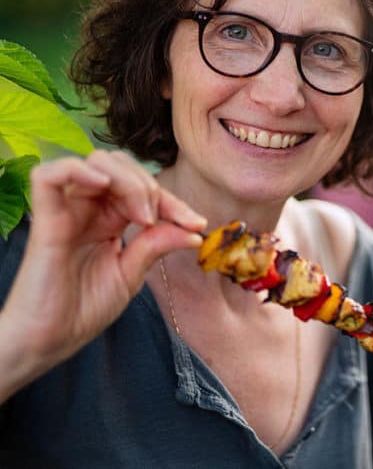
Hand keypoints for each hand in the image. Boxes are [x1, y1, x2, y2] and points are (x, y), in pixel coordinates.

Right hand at [0, 151, 205, 374]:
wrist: (49, 341)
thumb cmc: (84, 310)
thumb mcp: (131, 274)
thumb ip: (157, 245)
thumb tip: (194, 230)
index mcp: (109, 220)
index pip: (144, 189)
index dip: (174, 201)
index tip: (196, 224)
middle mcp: (88, 209)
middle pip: (122, 165)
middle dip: (150, 186)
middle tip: (157, 221)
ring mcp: (66, 211)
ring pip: (96, 162)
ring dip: (127, 179)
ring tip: (140, 215)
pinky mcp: (44, 219)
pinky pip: (49, 174)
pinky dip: (78, 169)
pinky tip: (101, 185)